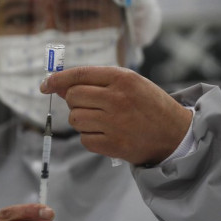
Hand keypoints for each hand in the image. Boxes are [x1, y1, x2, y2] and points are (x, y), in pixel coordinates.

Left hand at [40, 66, 192, 164]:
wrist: (174, 134)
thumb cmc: (149, 104)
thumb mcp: (130, 82)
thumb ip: (97, 81)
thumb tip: (58, 86)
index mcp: (121, 78)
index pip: (78, 75)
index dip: (57, 79)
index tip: (45, 85)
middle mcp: (116, 99)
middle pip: (73, 97)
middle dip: (75, 101)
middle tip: (91, 105)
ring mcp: (114, 124)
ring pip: (74, 119)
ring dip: (82, 119)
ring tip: (101, 120)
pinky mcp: (113, 145)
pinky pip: (84, 139)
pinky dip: (90, 137)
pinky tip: (106, 133)